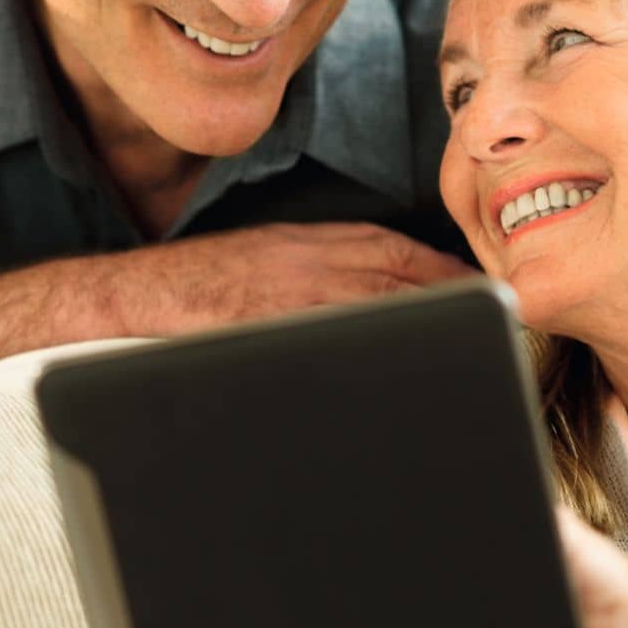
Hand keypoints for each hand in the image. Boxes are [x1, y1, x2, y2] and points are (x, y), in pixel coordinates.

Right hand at [107, 223, 475, 336]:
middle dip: (451, 306)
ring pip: (382, 314)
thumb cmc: (199, 285)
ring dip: (426, 334)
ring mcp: (294, 303)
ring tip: (463, 362)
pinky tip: (398, 384)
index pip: (399, 252)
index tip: (480, 290)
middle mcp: (312, 266)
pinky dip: (375, 365)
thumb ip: (321, 268)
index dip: (446, 273)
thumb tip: (374, 291)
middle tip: (494, 329)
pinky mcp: (276, 335)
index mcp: (312, 243)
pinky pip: (338, 351)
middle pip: (404, 283)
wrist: (133, 298)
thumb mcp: (268, 255)